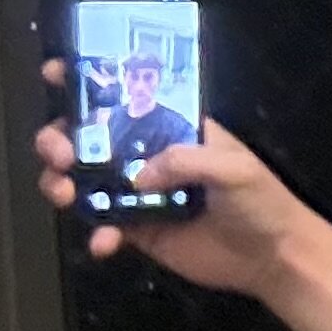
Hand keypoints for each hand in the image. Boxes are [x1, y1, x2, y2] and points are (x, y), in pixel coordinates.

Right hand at [34, 66, 312, 297]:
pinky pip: (105, 227)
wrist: (274, 257)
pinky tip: (105, 243)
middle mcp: (148, 155)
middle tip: (60, 153)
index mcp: (171, 127)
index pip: (125, 96)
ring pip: (85, 181)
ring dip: (63, 183)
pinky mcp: (140, 231)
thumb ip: (185, 160)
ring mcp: (139, 194)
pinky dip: (98, 234)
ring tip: (65, 192)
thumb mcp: (234, 167)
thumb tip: (137, 177)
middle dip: (60, 140)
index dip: (89, 82)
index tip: (57, 74)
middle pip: (89, 139)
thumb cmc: (262, 201)